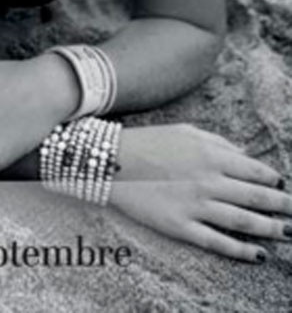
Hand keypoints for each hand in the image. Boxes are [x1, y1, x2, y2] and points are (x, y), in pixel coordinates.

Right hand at [110, 124, 291, 261]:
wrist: (112, 161)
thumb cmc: (150, 142)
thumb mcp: (186, 131)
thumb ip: (219, 142)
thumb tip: (245, 156)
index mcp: (211, 154)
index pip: (255, 170)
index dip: (274, 181)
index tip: (283, 187)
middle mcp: (209, 180)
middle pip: (256, 198)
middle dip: (281, 207)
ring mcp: (195, 205)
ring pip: (243, 221)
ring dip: (270, 229)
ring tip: (286, 233)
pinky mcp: (181, 226)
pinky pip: (218, 242)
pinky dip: (241, 251)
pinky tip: (258, 255)